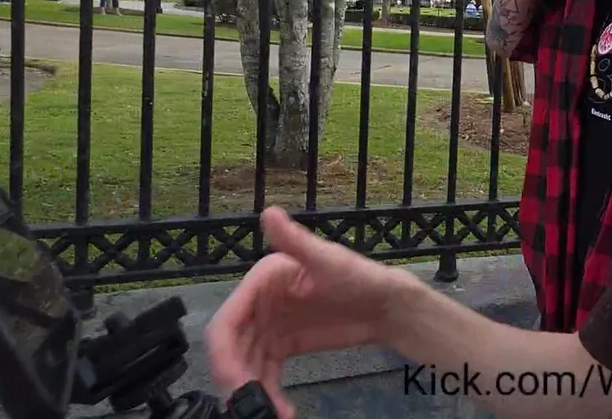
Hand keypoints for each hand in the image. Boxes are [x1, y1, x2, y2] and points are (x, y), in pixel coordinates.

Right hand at [204, 206, 414, 418]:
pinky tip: (280, 410)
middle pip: (231, 348)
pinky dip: (266, 392)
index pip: (228, 320)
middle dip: (237, 380)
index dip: (225, 355)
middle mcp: (259, 302)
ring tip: (271, 415)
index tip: (236, 385)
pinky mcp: (282, 346)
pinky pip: (263, 373)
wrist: (386, 305)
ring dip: (251, 391)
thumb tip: (269, 212)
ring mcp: (269, 326)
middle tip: (252, 408)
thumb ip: (297, 241)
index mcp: (262, 279)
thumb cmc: (359, 276)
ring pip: (245, 365)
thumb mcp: (328, 260)